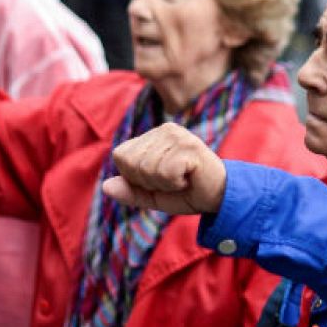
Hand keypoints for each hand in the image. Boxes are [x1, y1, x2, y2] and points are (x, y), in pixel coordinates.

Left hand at [101, 122, 227, 214]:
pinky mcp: (190, 146)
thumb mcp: (152, 196)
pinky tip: (189, 177)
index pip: (121, 155)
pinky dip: (174, 183)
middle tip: (172, 180)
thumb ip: (130, 191)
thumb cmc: (187, 193)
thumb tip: (106, 186)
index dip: (134, 176)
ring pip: (146, 168)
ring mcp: (178, 135)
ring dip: (163, 184)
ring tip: (182, 179)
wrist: (220, 197)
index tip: (158, 180)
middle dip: (148, 181)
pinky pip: (164, 172)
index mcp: (153, 136)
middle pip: (130, 162)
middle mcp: (165, 129)